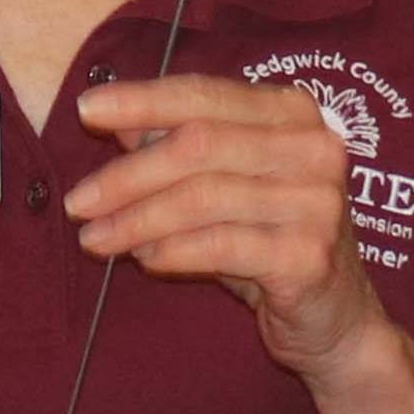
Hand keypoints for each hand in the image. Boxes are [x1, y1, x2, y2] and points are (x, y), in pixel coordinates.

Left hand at [67, 75, 383, 381]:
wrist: (335, 319)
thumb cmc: (269, 240)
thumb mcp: (226, 183)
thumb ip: (180, 146)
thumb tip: (116, 119)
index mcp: (293, 112)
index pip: (205, 93)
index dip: (142, 99)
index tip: (86, 109)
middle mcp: (314, 148)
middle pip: (198, 145)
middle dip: (127, 174)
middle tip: (78, 202)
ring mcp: (317, 202)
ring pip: (203, 197)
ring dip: (137, 219)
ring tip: (96, 239)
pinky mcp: (308, 256)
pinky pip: (221, 245)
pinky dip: (172, 251)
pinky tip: (145, 259)